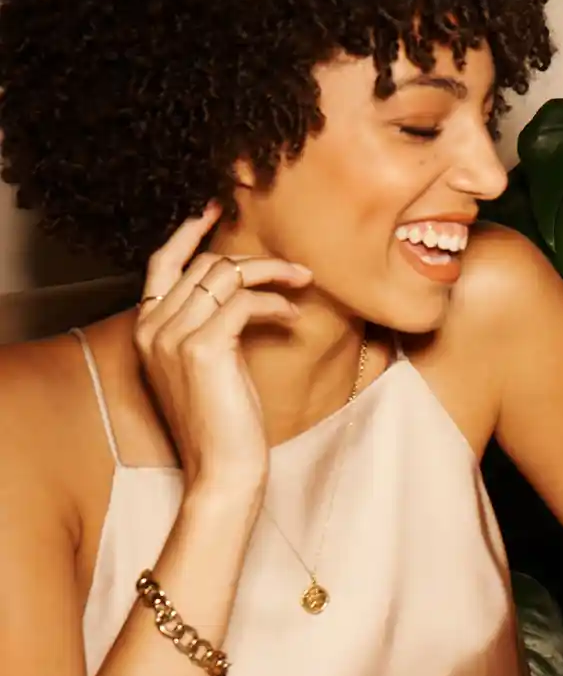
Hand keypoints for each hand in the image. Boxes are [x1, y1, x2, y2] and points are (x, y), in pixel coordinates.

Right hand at [134, 203, 311, 495]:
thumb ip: (210, 325)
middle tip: (296, 271)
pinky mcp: (202, 348)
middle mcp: (151, 327)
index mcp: (146, 329)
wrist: (222, 469)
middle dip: (255, 261)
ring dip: (272, 274)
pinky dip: (275, 302)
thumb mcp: (211, 364)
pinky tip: (292, 315)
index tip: (216, 206)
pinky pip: (244, 301)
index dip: (189, 232)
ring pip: (225, 276)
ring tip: (302, 284)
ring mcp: (172, 336)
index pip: (162, 264)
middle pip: (205, 266)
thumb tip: (241, 288)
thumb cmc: (225, 421)